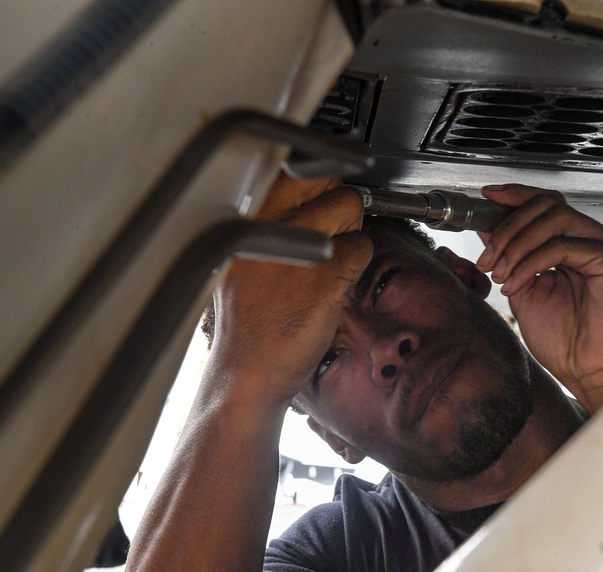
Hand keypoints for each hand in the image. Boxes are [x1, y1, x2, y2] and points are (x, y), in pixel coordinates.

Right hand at [210, 174, 370, 402]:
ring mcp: (298, 247)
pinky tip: (334, 287)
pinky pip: (362, 247)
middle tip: (326, 235)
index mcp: (242, 217)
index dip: (313, 178)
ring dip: (349, 233)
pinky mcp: (326, 275)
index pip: (290, 167)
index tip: (318, 191)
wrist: (246, 373)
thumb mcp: (239, 261)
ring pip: (350, 207)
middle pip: (325, 179)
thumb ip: (266, 224)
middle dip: (335, 202)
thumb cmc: (246, 323)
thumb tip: (305, 192)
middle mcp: (268, 224)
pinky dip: (357, 266)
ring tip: (327, 263)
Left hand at [476, 184, 602, 412]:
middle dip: (508, 226)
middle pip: (548, 204)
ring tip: (498, 273)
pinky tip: (516, 284)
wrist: (590, 373)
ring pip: (555, 218)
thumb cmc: (565, 342)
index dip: (515, 196)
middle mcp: (595, 240)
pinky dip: (531, 262)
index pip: (547, 204)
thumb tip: (487, 229)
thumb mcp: (523, 291)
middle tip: (486, 256)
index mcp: (577, 244)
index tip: (485, 199)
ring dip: (516, 243)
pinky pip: (562, 246)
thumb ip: (509, 258)